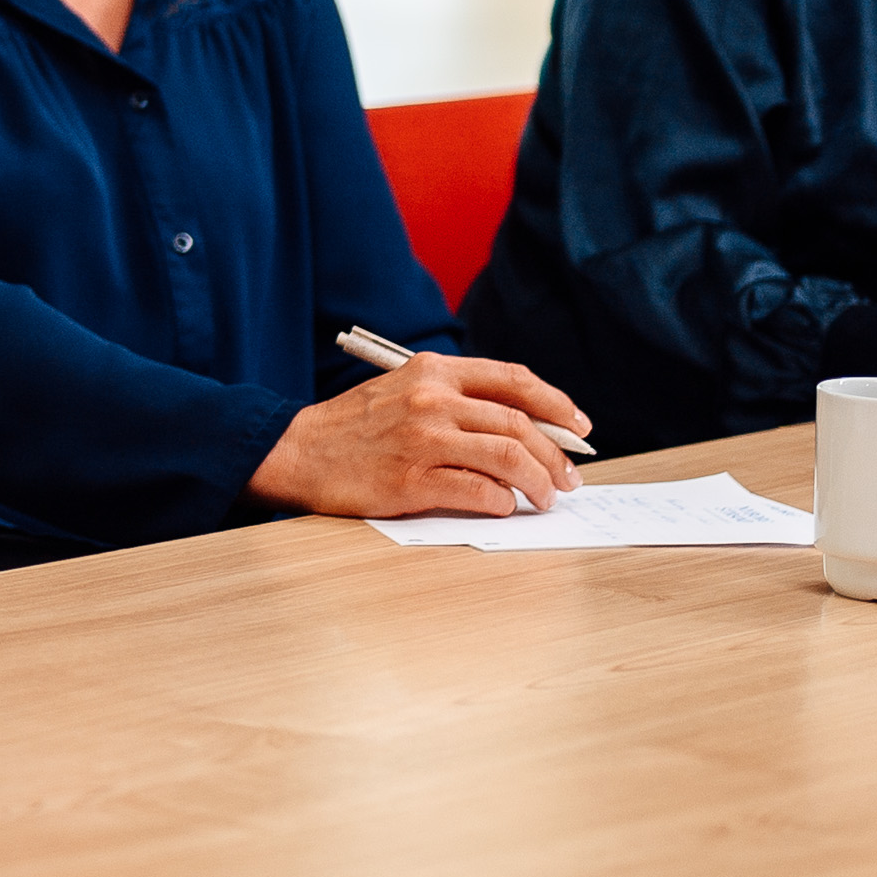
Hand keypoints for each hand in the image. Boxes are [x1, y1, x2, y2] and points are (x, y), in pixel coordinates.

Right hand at [251, 354, 590, 520]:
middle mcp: (431, 399)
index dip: (557, 404)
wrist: (297, 451)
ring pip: (509, 457)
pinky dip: (502, 501)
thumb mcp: (404, 391)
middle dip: (556, 455)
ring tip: (545, 498)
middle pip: (519, 424)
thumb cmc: (354, 427)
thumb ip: (457, 400)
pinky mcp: (411, 480)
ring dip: (539, 482)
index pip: (514, 381)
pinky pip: (479, 491)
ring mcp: (422, 439)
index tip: (579, 428)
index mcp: (433, 371)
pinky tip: (504, 506)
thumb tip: (525, 430)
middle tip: (568, 480)